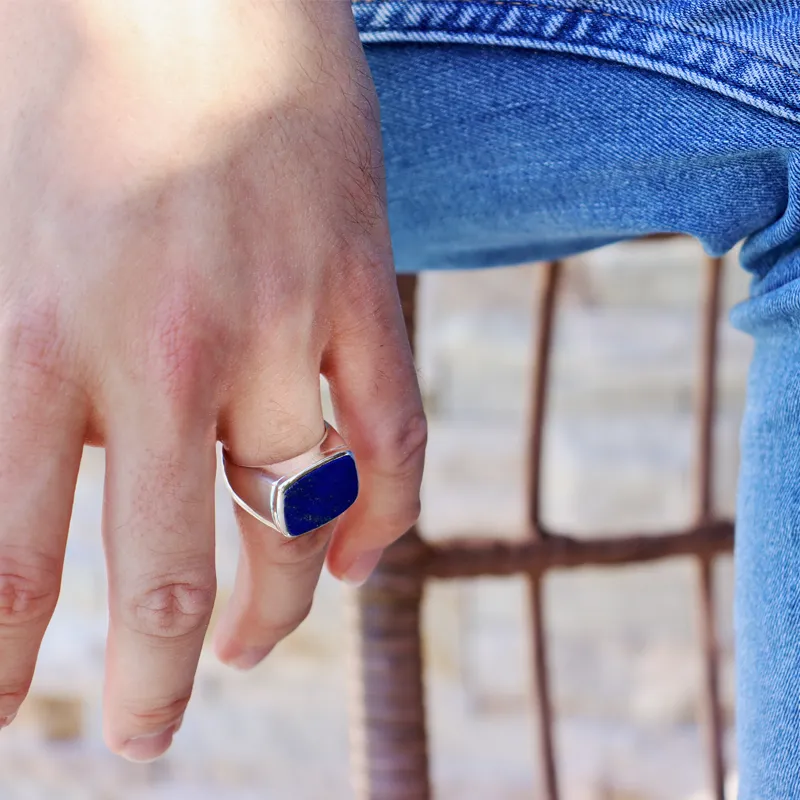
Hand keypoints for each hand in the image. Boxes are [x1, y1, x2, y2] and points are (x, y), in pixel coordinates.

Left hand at [0, 0, 424, 760]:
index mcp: (36, 331)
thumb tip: (29, 493)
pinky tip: (357, 561)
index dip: (4, 661)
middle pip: (163, 574)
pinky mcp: (367, 288)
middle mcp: (164, 344)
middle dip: (149, 681)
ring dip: (272, 611)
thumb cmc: (70, 88)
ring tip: (250, 648)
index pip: (4, 554)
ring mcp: (283, 319)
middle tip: (142, 735)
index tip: (13, 719)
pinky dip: (384, 520)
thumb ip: (18, 378)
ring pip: (294, 520)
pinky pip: (396, 442)